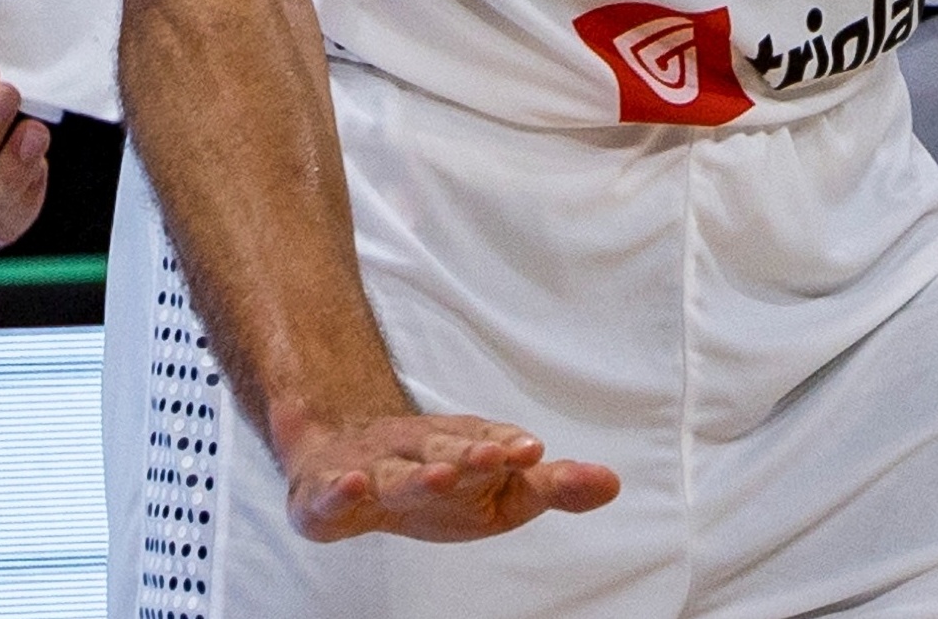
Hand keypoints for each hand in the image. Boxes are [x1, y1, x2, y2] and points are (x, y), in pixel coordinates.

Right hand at [273, 400, 620, 543]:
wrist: (343, 468)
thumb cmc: (440, 483)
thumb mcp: (499, 491)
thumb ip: (551, 487)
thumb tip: (613, 483)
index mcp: (464, 446)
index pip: (492, 442)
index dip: (509, 445)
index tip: (533, 450)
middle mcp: (420, 449)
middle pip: (446, 449)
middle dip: (470, 453)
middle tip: (495, 456)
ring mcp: (372, 470)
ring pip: (395, 473)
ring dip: (417, 473)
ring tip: (439, 476)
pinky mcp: (324, 496)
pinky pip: (328, 495)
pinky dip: (339, 491)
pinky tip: (353, 488)